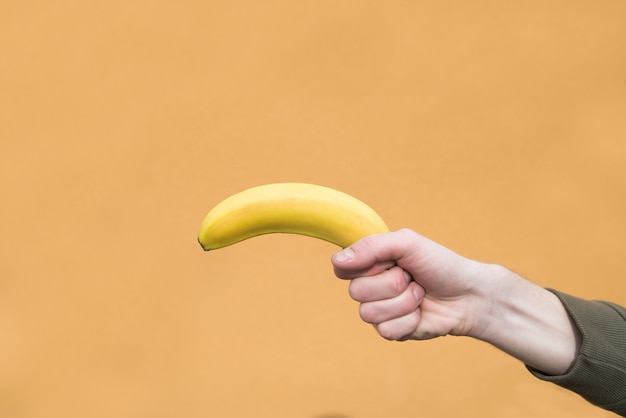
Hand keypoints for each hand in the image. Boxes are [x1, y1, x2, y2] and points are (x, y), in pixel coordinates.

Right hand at [331, 228, 482, 340]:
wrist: (468, 294)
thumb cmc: (439, 264)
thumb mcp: (407, 243)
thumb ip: (371, 246)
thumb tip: (336, 260)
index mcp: (370, 262)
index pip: (343, 267)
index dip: (366, 266)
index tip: (390, 260)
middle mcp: (370, 286)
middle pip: (356, 292)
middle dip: (391, 284)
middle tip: (411, 277)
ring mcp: (380, 310)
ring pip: (369, 313)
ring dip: (403, 303)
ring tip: (419, 294)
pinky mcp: (392, 331)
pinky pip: (386, 330)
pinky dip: (409, 320)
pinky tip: (421, 313)